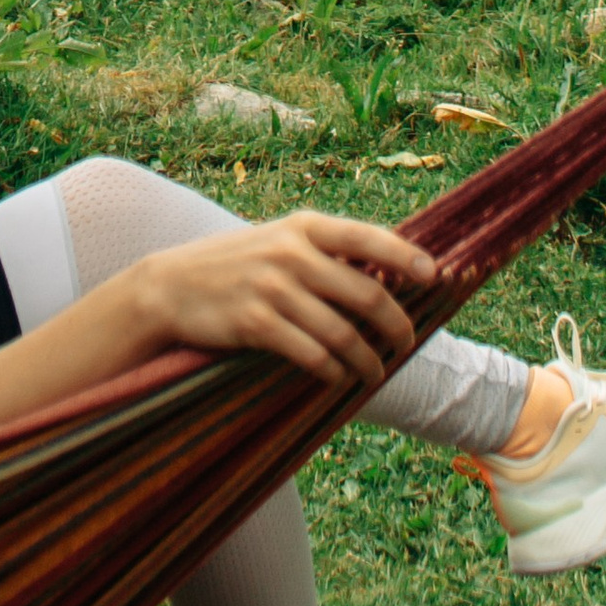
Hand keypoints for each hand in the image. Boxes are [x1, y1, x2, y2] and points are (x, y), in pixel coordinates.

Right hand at [128, 210, 436, 390]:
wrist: (169, 287)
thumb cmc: (234, 265)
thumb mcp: (276, 241)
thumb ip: (322, 251)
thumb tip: (382, 272)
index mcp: (303, 227)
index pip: (368, 237)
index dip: (407, 256)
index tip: (435, 276)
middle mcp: (292, 253)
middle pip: (366, 293)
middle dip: (396, 324)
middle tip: (406, 342)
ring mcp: (273, 288)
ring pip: (343, 333)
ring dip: (367, 360)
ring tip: (374, 372)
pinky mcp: (256, 323)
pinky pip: (312, 355)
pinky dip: (333, 372)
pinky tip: (337, 378)